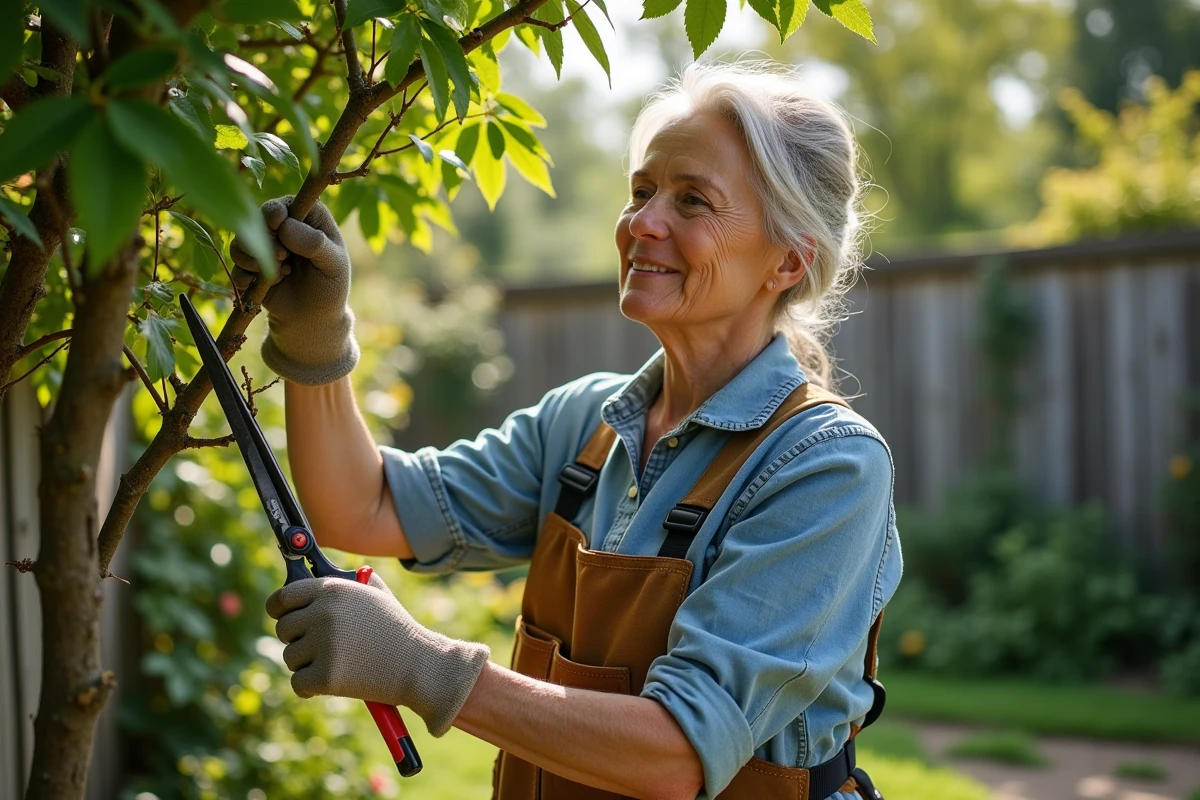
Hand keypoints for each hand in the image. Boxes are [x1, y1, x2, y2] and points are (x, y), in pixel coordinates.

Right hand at [230, 197, 359, 384]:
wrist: (313, 319)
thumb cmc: (330, 287)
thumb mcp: (334, 266)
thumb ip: (315, 243)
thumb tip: (285, 226)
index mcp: (310, 219)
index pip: (289, 202)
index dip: (277, 209)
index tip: (276, 222)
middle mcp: (284, 227)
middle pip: (258, 217)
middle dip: (264, 237)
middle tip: (282, 256)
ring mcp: (264, 246)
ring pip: (242, 239)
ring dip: (252, 256)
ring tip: (278, 273)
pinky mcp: (249, 266)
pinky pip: (234, 264)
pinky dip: (245, 275)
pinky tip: (262, 285)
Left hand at [266, 573, 489, 736]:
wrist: (419, 665)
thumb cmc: (396, 630)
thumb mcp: (375, 596)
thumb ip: (343, 586)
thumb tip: (309, 575)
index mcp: (332, 590)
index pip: (283, 597)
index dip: (278, 609)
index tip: (281, 617)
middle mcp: (324, 613)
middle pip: (284, 629)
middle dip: (298, 640)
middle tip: (323, 648)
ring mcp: (324, 645)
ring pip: (290, 657)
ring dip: (307, 664)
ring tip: (339, 663)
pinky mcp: (325, 676)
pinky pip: (298, 683)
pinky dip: (310, 687)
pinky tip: (334, 683)